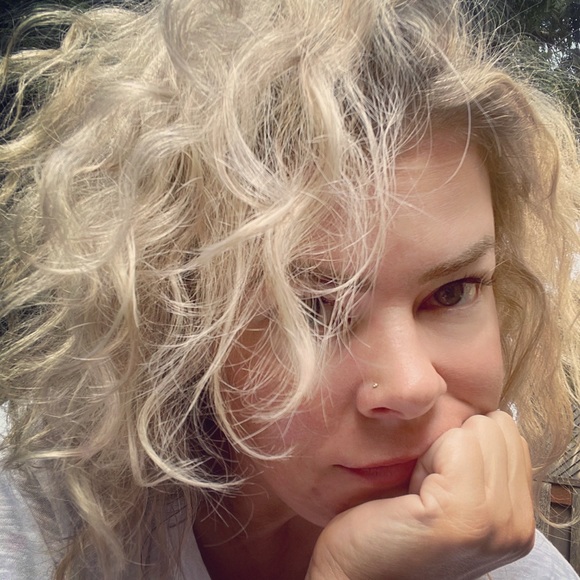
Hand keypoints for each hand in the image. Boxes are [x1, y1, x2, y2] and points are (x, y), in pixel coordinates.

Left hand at [306, 411, 534, 579]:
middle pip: (497, 427)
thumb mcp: (448, 489)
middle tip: (426, 486)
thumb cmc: (390, 522)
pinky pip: (457, 443)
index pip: (509, 433)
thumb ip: (479, 462)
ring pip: (479, 429)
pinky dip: (427, 457)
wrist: (354, 569)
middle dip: (455, 443)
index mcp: (518, 518)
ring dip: (439, 450)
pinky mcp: (463, 516)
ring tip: (419, 490)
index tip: (436, 480)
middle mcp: (517, 525)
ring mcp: (495, 523)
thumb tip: (482, 415)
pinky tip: (412, 493)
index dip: (463, 443)